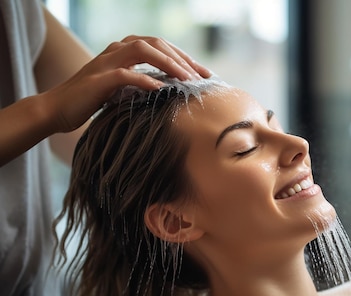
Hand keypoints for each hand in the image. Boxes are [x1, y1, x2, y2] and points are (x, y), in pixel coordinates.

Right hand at [42, 35, 210, 132]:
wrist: (57, 110)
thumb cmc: (93, 101)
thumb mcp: (124, 89)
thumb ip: (144, 83)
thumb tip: (174, 91)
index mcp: (123, 50)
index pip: (160, 45)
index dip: (185, 57)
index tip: (205, 73)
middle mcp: (115, 50)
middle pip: (155, 43)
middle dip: (182, 58)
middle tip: (202, 77)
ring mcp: (106, 62)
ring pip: (142, 50)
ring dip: (168, 63)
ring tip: (187, 80)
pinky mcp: (98, 79)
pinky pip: (125, 74)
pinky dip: (145, 80)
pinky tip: (161, 89)